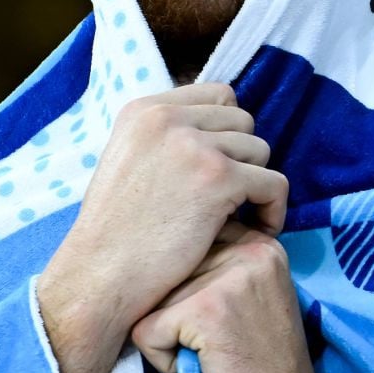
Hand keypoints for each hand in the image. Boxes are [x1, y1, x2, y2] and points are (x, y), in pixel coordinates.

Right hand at [37, 84, 287, 372]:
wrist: (99, 277)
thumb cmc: (113, 233)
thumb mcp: (126, 160)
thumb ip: (164, 139)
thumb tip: (214, 130)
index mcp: (145, 109)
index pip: (219, 95)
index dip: (227, 131)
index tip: (220, 167)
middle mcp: (169, 117)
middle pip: (243, 120)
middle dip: (242, 158)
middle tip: (230, 197)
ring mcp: (195, 146)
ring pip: (261, 150)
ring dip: (256, 184)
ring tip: (240, 216)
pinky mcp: (220, 178)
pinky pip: (274, 184)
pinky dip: (273, 209)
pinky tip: (259, 230)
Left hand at [132, 222, 331, 372]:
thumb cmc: (260, 359)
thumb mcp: (254, 293)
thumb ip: (221, 263)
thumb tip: (163, 247)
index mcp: (261, 245)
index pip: (194, 243)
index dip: (192, 287)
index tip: (223, 317)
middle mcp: (249, 251)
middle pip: (171, 271)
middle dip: (178, 311)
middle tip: (217, 339)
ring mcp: (227, 278)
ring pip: (154, 300)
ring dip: (170, 336)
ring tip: (209, 353)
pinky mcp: (205, 310)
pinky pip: (146, 331)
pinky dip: (163, 360)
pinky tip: (199, 366)